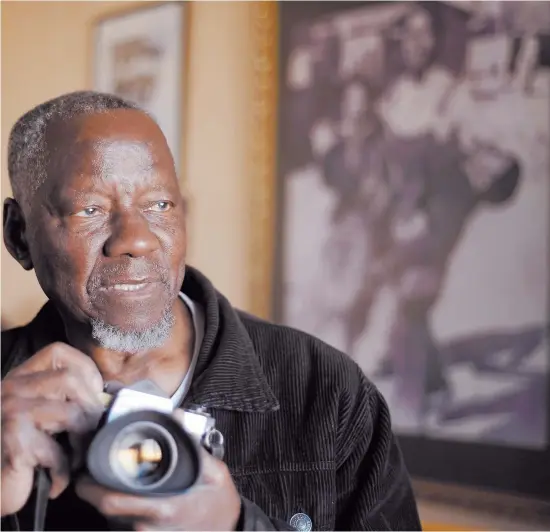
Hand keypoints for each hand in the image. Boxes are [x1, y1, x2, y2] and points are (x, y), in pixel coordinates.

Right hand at [1, 342, 103, 515]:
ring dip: (81, 440)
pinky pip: (56, 449)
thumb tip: (107, 394)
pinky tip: (57, 480)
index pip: (57, 352)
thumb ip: (65, 397)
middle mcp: (10, 388)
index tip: (93, 396)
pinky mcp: (13, 439)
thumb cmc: (24, 455)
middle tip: (90, 433)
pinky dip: (63, 469)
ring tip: (76, 457)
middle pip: (70, 379)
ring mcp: (9, 411)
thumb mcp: (43, 415)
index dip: (85, 371)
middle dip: (90, 409)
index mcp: (20, 378)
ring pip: (70, 413)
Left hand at [75, 415, 241, 530]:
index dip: (90, 487)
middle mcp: (149, 525)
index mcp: (162, 507)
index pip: (112, 501)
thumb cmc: (219, 500)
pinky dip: (120, 509)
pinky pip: (124, 525)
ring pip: (113, 518)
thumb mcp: (214, 471)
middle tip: (89, 471)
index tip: (85, 468)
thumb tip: (176, 415)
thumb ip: (193, 444)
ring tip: (108, 478)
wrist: (228, 529)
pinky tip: (126, 494)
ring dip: (107, 499)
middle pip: (106, 510)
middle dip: (92, 490)